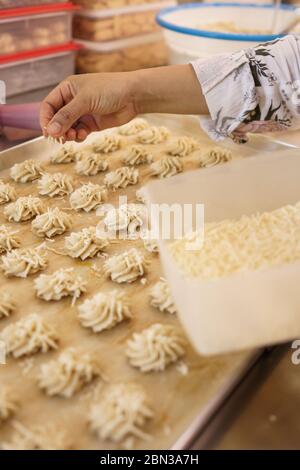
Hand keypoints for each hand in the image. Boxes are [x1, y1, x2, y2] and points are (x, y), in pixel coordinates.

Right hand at [40, 65, 207, 141]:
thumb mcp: (85, 101)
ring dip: (67, 134)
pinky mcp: (91, 123)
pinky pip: (78, 132)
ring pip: (67, 128)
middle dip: (57, 129)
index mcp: (67, 89)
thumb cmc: (109, 90)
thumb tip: (51, 131)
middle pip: (56, 119)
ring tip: (73, 136)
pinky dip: (78, 136)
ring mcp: (82, 113)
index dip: (45, 119)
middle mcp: (72, 101)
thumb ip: (67, 116)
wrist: (133, 96)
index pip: (48, 106)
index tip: (47, 132)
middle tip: (61, 138)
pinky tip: (82, 136)